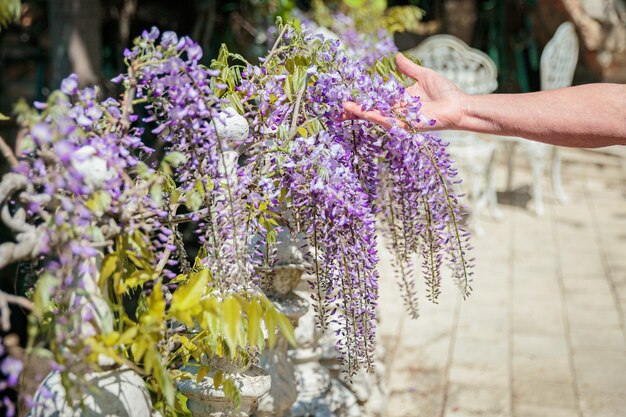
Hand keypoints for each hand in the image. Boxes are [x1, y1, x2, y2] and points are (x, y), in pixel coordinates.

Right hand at [343, 53, 465, 130]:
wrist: (459, 105)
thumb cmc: (445, 92)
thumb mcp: (423, 75)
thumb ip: (408, 68)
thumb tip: (397, 56)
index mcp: (398, 101)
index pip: (376, 101)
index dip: (361, 101)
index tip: (346, 99)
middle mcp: (397, 112)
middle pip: (371, 113)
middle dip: (354, 113)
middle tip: (337, 112)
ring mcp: (401, 120)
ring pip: (376, 117)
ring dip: (360, 114)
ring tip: (345, 110)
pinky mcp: (407, 126)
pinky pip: (389, 121)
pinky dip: (375, 117)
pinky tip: (363, 113)